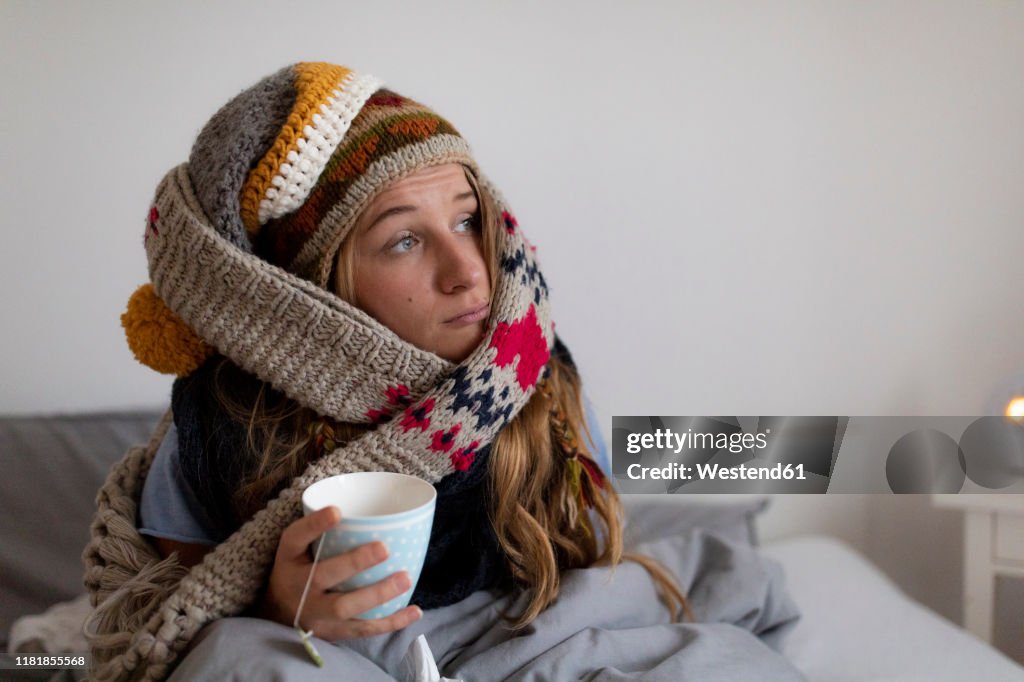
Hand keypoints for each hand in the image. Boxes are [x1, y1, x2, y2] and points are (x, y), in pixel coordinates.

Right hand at [257, 506, 422, 638]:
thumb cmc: (301, 566)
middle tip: (384, 548)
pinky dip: (391, 622)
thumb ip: (324, 528)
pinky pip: (363, 629)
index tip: (336, 511)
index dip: (314, 525)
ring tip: (405, 578)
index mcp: (288, 557)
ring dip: (377, 594)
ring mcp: (314, 613)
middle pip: (323, 576)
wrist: (279, 614)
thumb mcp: (299, 546)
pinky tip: (414, 610)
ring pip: (344, 608)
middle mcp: (297, 586)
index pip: (295, 538)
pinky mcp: (331, 633)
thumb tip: (373, 507)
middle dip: (355, 563)